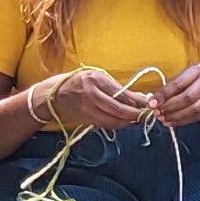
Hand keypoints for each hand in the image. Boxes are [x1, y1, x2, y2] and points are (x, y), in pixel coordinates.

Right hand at [32, 67, 150, 133]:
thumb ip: (112, 86)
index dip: (137, 100)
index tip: (149, 103)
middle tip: (146, 115)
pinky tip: (125, 123)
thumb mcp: (93, 76)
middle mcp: (92, 94)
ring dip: (127, 122)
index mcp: (95, 79)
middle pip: (118, 109)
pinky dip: (117, 125)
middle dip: (134, 114)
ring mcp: (88, 109)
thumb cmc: (75, 82)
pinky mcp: (86, 119)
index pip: (120, 93)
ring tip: (138, 120)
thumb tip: (135, 96)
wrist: (51, 96)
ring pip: (112, 120)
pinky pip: (105, 124)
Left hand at [148, 63, 199, 129]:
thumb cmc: (193, 84)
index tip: (153, 103)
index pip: (178, 84)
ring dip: (176, 116)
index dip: (164, 95)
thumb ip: (168, 90)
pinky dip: (183, 121)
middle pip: (187, 97)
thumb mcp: (182, 80)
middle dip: (170, 107)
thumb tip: (153, 102)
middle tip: (159, 113)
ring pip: (193, 109)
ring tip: (164, 119)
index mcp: (197, 70)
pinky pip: (197, 117)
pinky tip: (172, 122)